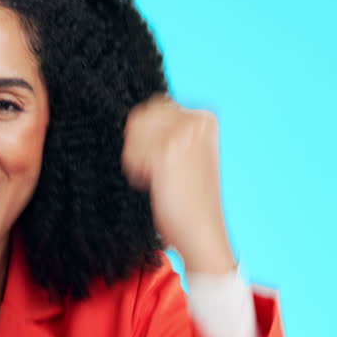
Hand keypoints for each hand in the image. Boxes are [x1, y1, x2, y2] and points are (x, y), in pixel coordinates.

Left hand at [121, 93, 236, 273]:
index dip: (147, 134)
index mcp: (205, 118)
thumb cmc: (192, 200)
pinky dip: (135, 170)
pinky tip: (150, 183)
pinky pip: (131, 152)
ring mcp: (181, 134)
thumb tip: (140, 115)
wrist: (201, 230)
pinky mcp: (165, 152)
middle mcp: (196, 121)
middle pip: (141, 116)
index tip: (160, 159)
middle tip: (153, 169)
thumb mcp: (190, 153)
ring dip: (136, 157)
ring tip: (152, 176)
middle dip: (139, 143)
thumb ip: (172, 131)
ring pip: (134, 132)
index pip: (156, 106)